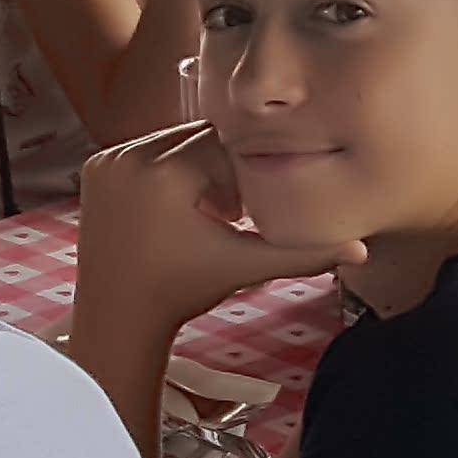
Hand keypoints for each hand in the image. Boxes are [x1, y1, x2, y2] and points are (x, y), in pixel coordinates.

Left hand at [75, 123, 353, 335]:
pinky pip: (144, 151)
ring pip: (171, 141)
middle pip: (197, 138)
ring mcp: (108, 161)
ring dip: (194, 164)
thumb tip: (362, 251)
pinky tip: (175, 209)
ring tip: (205, 210)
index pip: (226, 147)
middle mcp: (131, 158)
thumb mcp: (244, 268)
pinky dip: (165, 168)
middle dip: (221, 166)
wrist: (118, 319)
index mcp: (166, 174)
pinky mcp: (95, 168)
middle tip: (232, 208)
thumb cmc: (183, 292)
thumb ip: (303, 254)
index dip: (247, 173)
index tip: (250, 207)